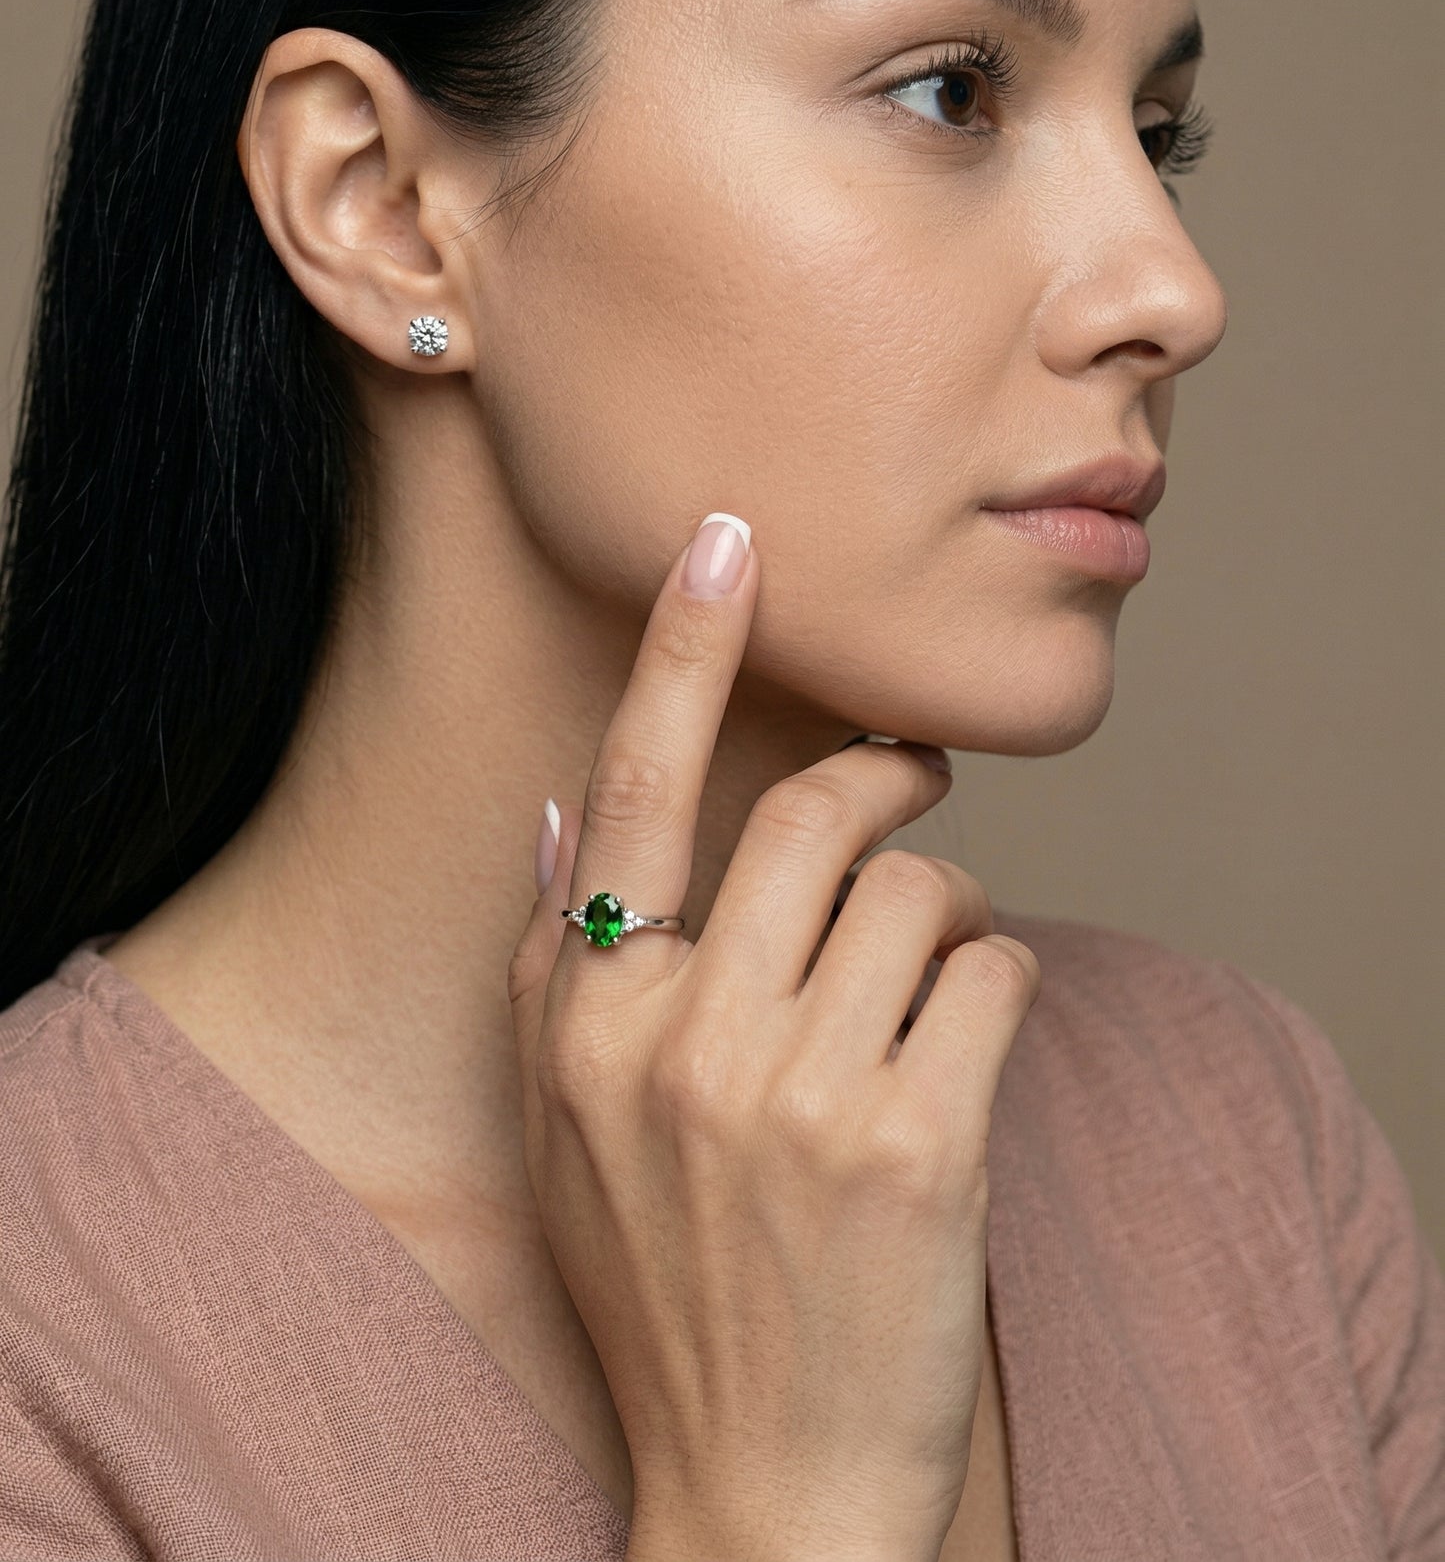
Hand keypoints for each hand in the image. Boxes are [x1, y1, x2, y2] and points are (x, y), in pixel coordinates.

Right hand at [508, 515, 1040, 1561]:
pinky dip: (994, 996)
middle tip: (920, 784)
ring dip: (947, 921)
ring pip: (926, 889)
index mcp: (590, 1022)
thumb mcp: (562, 1132)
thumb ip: (555, 964)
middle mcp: (683, 1039)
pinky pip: (994, 972)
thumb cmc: (669, 1289)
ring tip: (921, 996)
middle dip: (890, 785)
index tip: (723, 539)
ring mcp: (801, 1090)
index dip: (681, 650)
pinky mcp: (919, 1141)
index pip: (635, 791)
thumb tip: (561, 814)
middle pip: (822, 812)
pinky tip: (958, 1066)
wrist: (764, 1482)